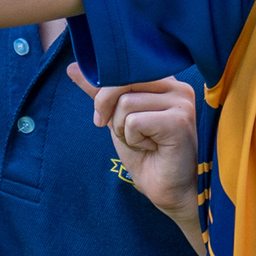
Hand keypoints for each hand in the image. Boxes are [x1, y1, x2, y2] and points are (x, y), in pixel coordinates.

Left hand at [68, 65, 199, 221]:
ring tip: (143, 141)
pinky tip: (152, 148)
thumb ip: (100, 92)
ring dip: (123, 130)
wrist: (166, 188)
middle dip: (108, 110)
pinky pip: (134, 121)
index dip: (106, 94)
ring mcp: (182, 102)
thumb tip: (73, 67)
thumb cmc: (147, 154)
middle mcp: (179, 87)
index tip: (106, 116)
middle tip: (120, 132)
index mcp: (166, 82)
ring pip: (125, 103)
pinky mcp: (179, 121)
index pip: (123, 69)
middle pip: (121, 82)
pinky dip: (133, 139)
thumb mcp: (117, 118)